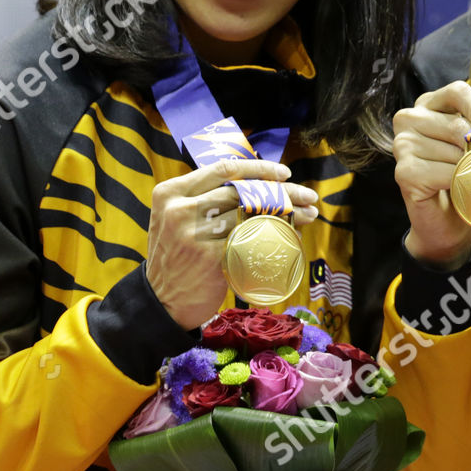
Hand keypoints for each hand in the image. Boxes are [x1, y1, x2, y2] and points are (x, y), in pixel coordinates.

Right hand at [147, 159, 319, 330]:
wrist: (162, 302)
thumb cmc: (180, 256)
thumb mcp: (180, 219)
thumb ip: (210, 199)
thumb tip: (265, 185)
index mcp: (172, 192)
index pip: (224, 170)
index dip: (259, 168)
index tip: (286, 173)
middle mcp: (180, 209)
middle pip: (243, 191)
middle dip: (284, 191)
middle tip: (308, 196)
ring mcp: (193, 233)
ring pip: (252, 214)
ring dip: (288, 213)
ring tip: (308, 215)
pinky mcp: (209, 257)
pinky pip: (253, 240)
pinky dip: (277, 235)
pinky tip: (292, 236)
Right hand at [393, 81, 470, 266]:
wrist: (448, 219)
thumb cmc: (465, 175)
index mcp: (431, 104)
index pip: (456, 92)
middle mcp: (410, 118)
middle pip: (456, 124)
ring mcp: (402, 144)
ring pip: (452, 151)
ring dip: (469, 168)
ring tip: (468, 178)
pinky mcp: (402, 171)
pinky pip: (444, 172)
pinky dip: (458, 182)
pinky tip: (455, 188)